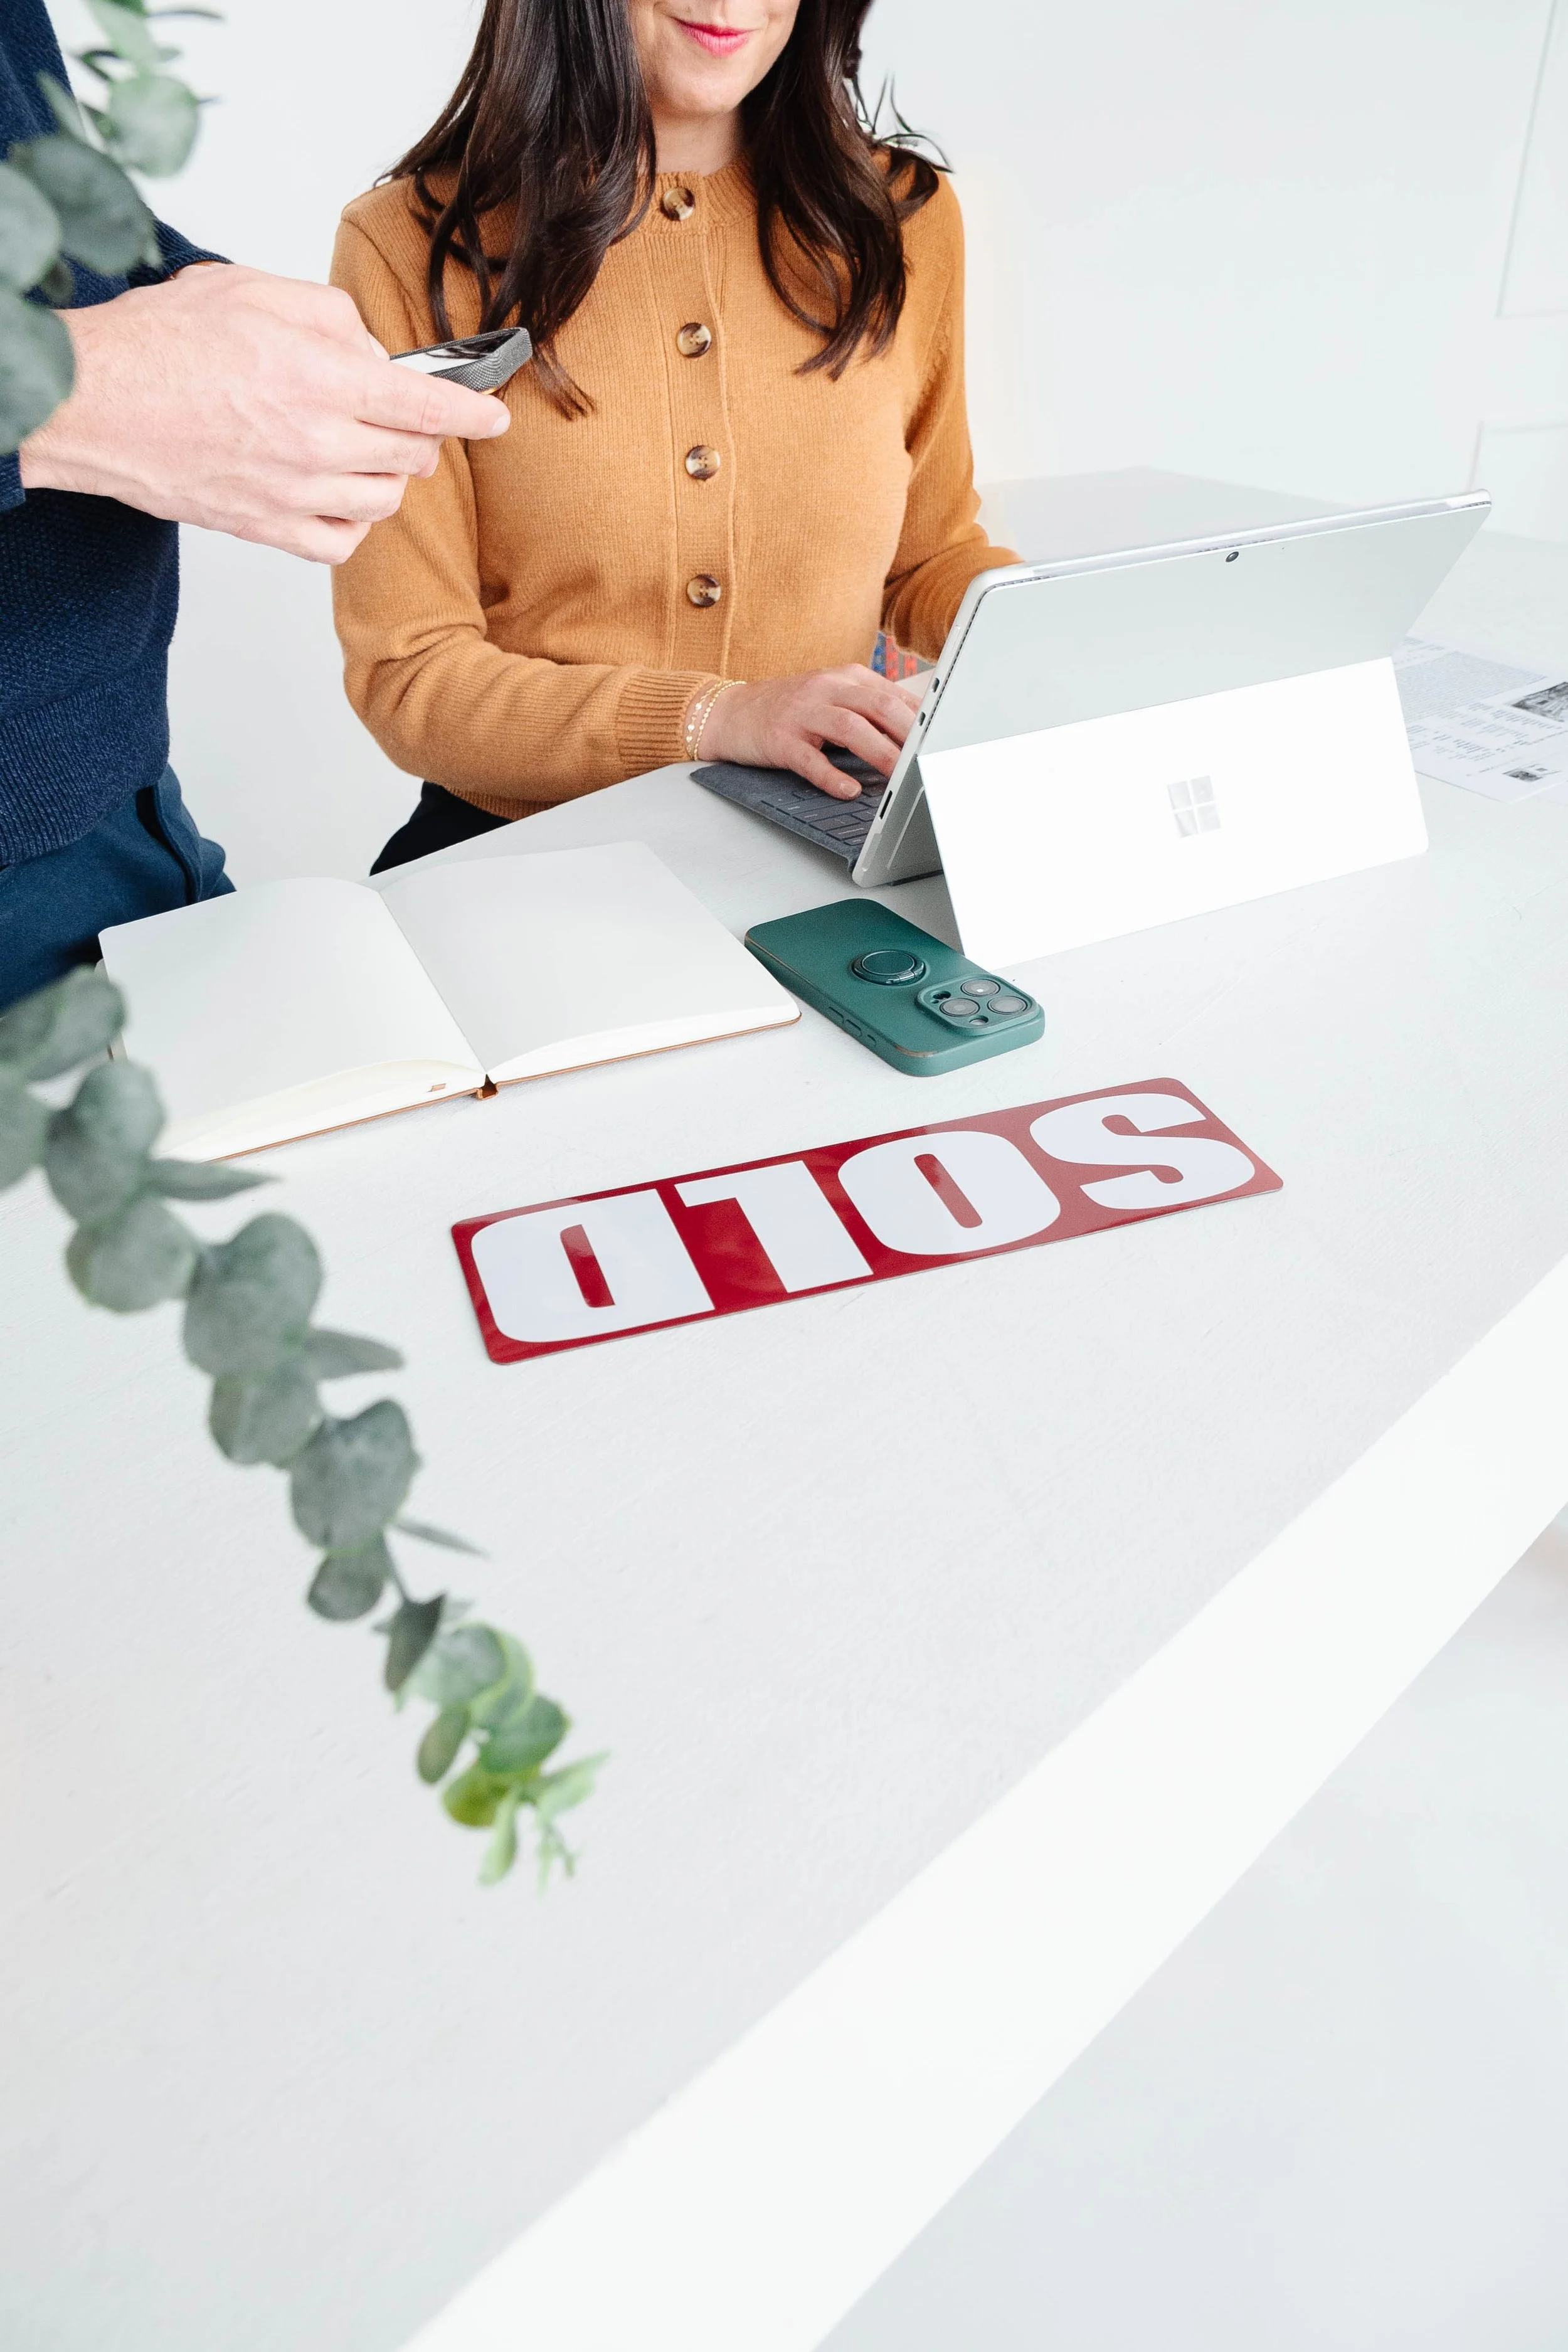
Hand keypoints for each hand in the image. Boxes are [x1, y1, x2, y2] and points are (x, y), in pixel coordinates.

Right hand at [18, 264, 510, 563]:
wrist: (94, 401)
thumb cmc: (161, 343)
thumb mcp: (253, 290)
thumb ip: (330, 316)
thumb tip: (374, 350)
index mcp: (320, 378)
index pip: (428, 407)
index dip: (473, 413)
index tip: (494, 416)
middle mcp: (316, 442)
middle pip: (413, 455)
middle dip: (417, 434)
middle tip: (392, 415)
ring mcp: (294, 493)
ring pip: (384, 501)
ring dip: (385, 475)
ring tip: (355, 448)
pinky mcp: (268, 528)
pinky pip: (341, 543)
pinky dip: (351, 522)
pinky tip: (334, 495)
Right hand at [700, 665, 925, 796]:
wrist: (730, 713)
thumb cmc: (789, 710)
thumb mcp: (832, 698)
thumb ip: (869, 708)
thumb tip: (918, 728)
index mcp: (845, 678)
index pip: (892, 694)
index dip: (921, 718)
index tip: (946, 737)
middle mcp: (825, 689)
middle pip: (876, 705)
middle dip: (908, 732)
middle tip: (930, 757)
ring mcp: (801, 713)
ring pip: (849, 727)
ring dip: (878, 752)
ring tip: (899, 774)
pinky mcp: (779, 739)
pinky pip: (809, 759)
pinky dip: (830, 775)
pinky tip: (848, 790)